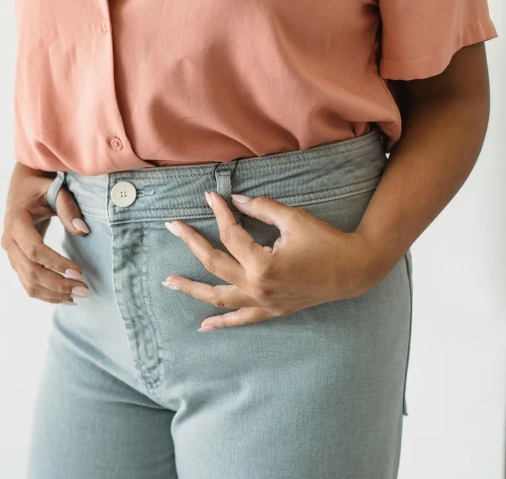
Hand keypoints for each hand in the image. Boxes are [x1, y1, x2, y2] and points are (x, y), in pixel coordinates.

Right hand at [1, 163, 91, 304]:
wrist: (23, 187)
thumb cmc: (41, 187)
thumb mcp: (55, 189)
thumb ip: (69, 207)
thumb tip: (83, 231)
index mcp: (15, 221)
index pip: (34, 250)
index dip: (56, 263)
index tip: (79, 272)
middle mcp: (8, 240)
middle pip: (31, 271)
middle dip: (58, 284)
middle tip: (85, 290)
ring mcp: (11, 253)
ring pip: (28, 283)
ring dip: (53, 294)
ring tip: (79, 297)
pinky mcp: (16, 261)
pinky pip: (28, 283)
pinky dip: (47, 294)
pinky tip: (67, 297)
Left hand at [162, 191, 388, 330]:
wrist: (353, 270)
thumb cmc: (325, 241)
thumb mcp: (293, 218)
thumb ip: (260, 208)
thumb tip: (234, 200)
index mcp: (262, 263)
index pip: (230, 234)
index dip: (219, 213)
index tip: (209, 196)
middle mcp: (257, 287)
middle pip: (213, 263)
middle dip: (191, 242)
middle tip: (173, 226)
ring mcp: (263, 302)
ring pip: (218, 297)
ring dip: (192, 289)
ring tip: (168, 282)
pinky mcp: (271, 310)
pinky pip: (241, 320)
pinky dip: (221, 323)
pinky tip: (203, 325)